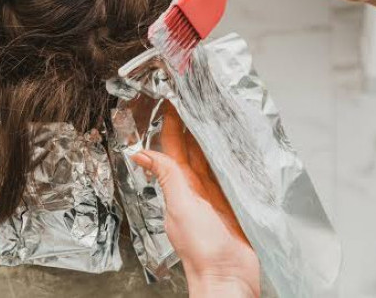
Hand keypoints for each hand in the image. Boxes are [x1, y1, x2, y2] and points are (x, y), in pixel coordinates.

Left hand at [132, 103, 259, 297]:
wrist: (228, 276)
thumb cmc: (202, 249)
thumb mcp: (181, 207)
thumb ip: (167, 178)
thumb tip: (139, 155)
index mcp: (180, 187)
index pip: (173, 148)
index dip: (171, 125)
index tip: (171, 101)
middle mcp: (197, 189)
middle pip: (194, 150)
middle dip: (192, 126)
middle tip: (195, 99)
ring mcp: (217, 196)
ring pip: (212, 159)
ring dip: (212, 138)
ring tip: (214, 114)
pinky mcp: (236, 203)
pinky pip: (232, 174)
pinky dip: (232, 158)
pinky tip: (236, 147)